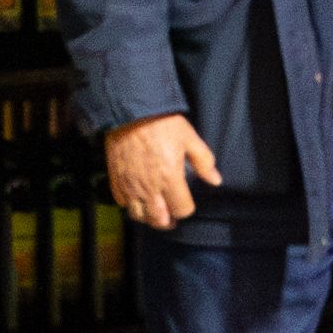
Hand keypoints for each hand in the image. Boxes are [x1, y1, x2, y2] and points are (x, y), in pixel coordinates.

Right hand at [106, 113, 220, 229]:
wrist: (130, 112)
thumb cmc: (162, 124)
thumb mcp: (189, 138)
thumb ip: (204, 162)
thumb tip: (216, 180)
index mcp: (170, 178)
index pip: (182, 210)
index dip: (186, 209)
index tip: (186, 202)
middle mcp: (149, 187)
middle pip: (159, 220)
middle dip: (168, 220)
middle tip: (171, 215)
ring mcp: (130, 186)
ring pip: (139, 216)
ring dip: (149, 216)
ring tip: (154, 210)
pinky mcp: (116, 181)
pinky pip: (122, 203)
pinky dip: (131, 205)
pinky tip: (138, 197)